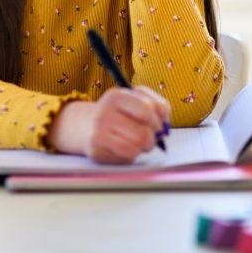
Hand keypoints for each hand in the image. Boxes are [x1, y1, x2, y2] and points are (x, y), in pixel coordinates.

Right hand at [48, 87, 170, 163]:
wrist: (86, 125)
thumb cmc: (118, 114)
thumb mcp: (135, 100)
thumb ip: (157, 106)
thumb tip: (165, 126)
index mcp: (116, 95)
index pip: (146, 109)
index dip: (158, 121)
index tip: (158, 124)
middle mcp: (104, 112)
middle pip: (143, 133)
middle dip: (152, 139)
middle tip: (149, 137)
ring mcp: (98, 131)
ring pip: (136, 147)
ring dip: (143, 148)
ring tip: (137, 143)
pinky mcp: (96, 149)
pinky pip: (127, 156)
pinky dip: (132, 155)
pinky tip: (126, 149)